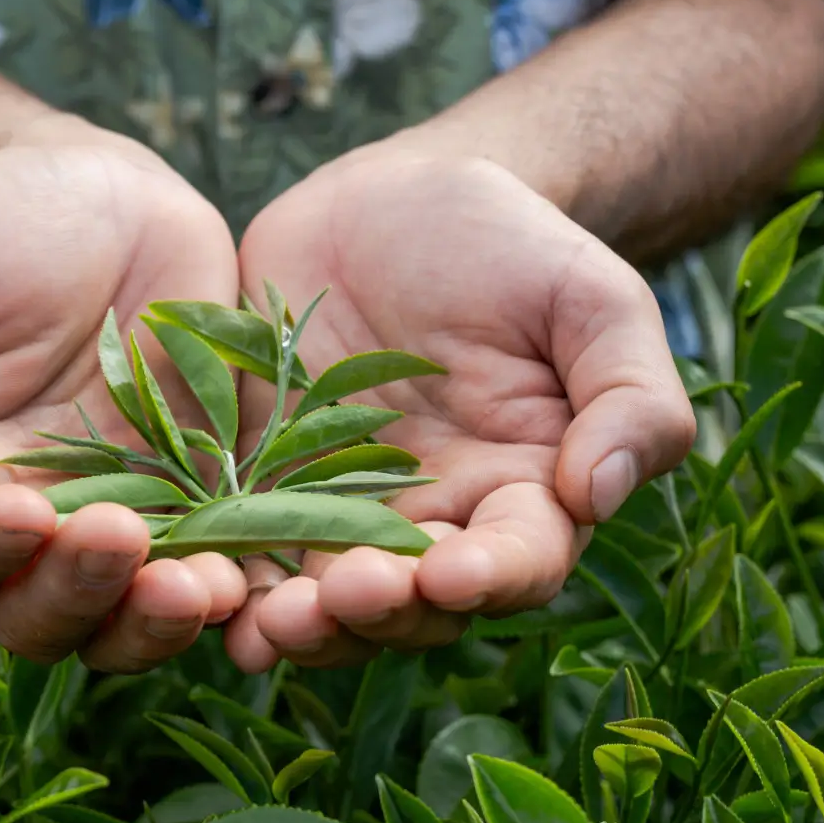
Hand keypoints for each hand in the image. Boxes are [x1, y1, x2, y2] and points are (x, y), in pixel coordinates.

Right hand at [0, 124, 247, 671]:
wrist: (95, 193)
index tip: (20, 512)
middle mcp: (28, 533)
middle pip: (39, 617)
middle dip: (79, 595)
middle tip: (121, 538)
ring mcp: (124, 524)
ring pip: (130, 618)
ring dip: (160, 620)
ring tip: (202, 585)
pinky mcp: (208, 502)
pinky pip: (224, 567)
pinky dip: (241, 586)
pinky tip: (259, 572)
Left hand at [223, 148, 695, 671]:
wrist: (394, 200)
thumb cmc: (513, 246)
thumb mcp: (593, 300)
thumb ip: (628, 394)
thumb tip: (598, 491)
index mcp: (522, 495)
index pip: (518, 561)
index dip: (489, 578)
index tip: (453, 572)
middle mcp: (432, 524)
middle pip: (414, 605)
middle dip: (381, 610)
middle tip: (344, 594)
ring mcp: (337, 511)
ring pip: (324, 599)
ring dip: (300, 622)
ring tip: (271, 620)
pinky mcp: (255, 482)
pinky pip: (239, 547)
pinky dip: (221, 579)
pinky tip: (194, 587)